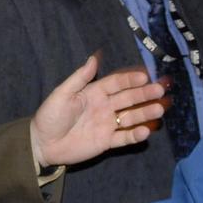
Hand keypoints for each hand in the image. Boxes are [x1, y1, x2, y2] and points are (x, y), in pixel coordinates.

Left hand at [30, 54, 165, 167]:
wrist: (42, 144)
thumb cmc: (50, 116)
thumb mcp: (62, 94)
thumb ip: (79, 78)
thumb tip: (94, 58)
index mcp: (94, 92)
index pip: (116, 83)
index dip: (130, 79)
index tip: (145, 76)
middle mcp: (105, 106)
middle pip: (128, 99)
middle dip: (144, 94)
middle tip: (160, 90)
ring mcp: (107, 124)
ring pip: (131, 117)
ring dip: (145, 113)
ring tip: (160, 109)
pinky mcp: (107, 142)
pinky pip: (124, 137)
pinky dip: (135, 135)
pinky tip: (146, 131)